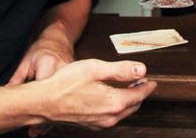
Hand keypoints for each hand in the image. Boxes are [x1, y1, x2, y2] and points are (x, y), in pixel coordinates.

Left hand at [9, 37, 75, 135]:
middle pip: (56, 97)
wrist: (59, 40)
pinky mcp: (76, 83)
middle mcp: (64, 71)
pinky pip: (69, 99)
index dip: (37, 103)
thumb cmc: (41, 50)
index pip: (44, 86)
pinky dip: (61, 111)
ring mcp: (73, 78)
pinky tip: (53, 123)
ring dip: (54, 117)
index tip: (28, 118)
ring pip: (65, 101)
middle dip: (46, 116)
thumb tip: (7, 92)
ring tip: (41, 131)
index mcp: (49, 63)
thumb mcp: (26, 61)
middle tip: (34, 132)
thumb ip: (17, 78)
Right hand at [34, 59, 156, 128]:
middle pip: (133, 105)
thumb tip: (141, 69)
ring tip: (127, 87)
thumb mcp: (95, 68)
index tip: (151, 81)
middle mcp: (110, 117)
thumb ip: (121, 70)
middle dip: (139, 93)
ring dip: (128, 100)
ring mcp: (100, 123)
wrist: (44, 103)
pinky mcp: (92, 125)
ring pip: (123, 112)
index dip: (147, 86)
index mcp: (114, 103)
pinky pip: (111, 116)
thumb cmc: (65, 84)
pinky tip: (110, 97)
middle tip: (141, 82)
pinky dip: (117, 106)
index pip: (139, 95)